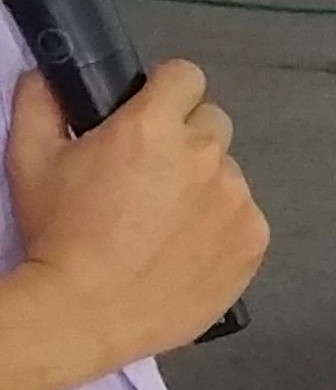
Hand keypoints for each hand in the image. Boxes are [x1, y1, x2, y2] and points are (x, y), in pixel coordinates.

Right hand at [2, 64, 265, 389]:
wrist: (84, 313)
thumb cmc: (58, 235)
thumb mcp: (29, 160)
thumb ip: (40, 103)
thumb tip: (48, 76)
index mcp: (154, 126)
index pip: (186, 76)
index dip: (165, 93)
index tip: (150, 116)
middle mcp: (205, 156)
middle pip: (212, 123)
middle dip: (186, 139)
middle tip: (152, 177)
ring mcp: (235, 200)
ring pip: (228, 174)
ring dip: (204, 187)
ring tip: (166, 224)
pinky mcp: (252, 242)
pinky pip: (244, 219)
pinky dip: (222, 229)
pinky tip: (186, 251)